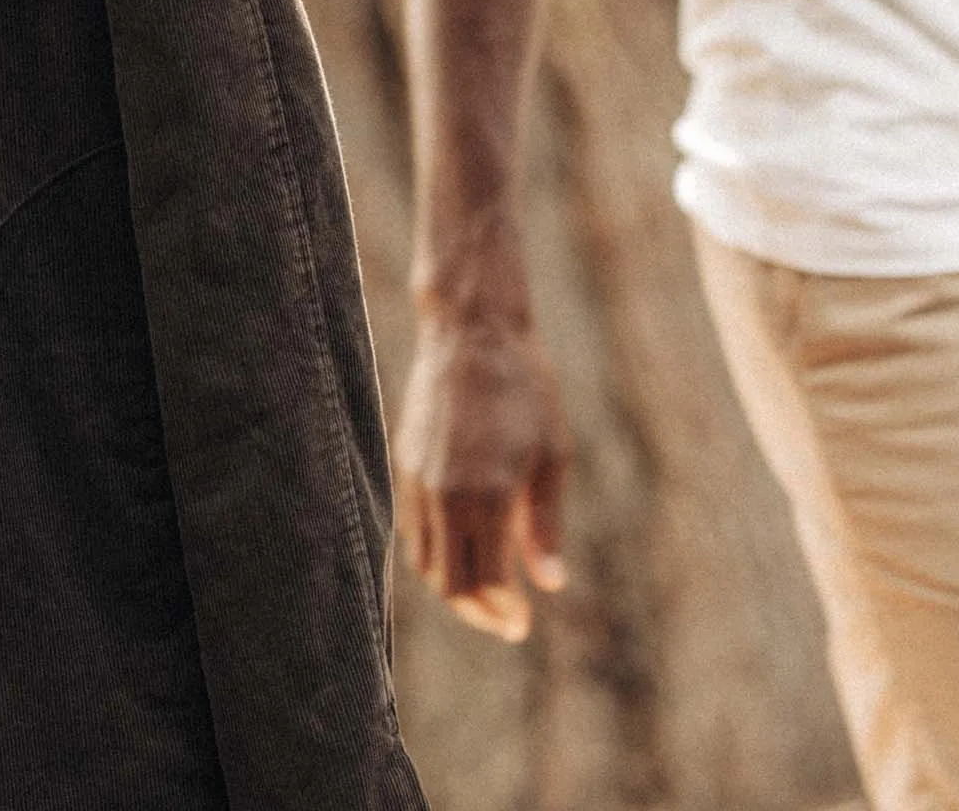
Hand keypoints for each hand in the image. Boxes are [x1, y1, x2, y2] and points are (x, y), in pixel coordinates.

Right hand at [393, 314, 569, 641]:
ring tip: (486, 587)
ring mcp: (418, 479)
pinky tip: (462, 544)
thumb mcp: (552, 459)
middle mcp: (444, 495)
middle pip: (449, 582)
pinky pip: (412, 527)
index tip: (523, 624)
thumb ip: (543, 527)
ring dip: (452, 583)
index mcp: (486, 497)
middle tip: (506, 618)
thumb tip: (548, 585)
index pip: (486, 584)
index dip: (504, 613)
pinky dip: (434, 550)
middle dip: (477, 611)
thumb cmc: (525, 392)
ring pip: (424, 559)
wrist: (472, 334)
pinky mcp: (406, 462)